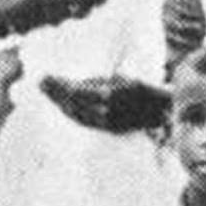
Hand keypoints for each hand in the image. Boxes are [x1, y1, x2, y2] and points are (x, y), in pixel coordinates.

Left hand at [40, 74, 169, 133]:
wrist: (164, 111)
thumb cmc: (144, 88)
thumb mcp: (121, 78)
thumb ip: (97, 82)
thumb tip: (71, 85)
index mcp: (107, 95)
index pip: (73, 91)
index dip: (57, 85)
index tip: (43, 77)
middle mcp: (104, 111)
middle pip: (71, 103)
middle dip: (55, 93)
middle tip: (41, 83)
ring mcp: (106, 122)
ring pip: (76, 114)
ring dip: (61, 104)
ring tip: (49, 93)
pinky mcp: (110, 129)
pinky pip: (86, 122)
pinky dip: (72, 114)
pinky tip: (65, 108)